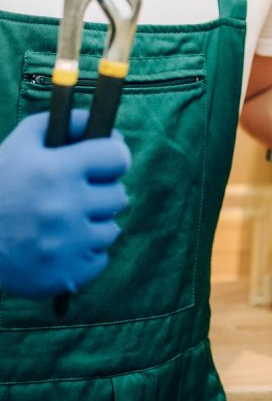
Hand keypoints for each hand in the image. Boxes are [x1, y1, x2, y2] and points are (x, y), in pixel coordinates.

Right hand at [0, 109, 130, 299]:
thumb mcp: (24, 142)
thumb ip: (70, 123)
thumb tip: (116, 133)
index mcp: (56, 171)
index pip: (118, 158)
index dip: (111, 158)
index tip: (103, 163)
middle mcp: (64, 208)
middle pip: (118, 195)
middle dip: (102, 192)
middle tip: (79, 194)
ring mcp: (66, 246)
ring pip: (112, 229)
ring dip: (94, 224)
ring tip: (66, 221)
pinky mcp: (64, 277)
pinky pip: (100, 259)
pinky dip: (85, 253)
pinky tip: (62, 245)